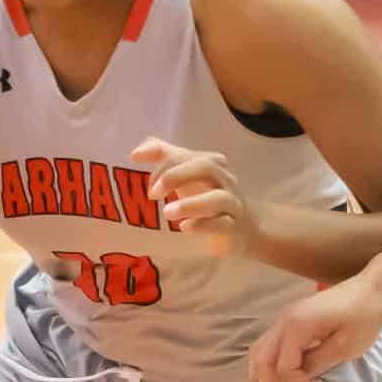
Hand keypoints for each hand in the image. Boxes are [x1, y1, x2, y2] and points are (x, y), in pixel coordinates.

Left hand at [134, 136, 256, 259]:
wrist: (245, 228)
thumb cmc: (208, 198)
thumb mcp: (187, 176)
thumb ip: (164, 158)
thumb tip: (136, 152)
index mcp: (211, 164)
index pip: (186, 155)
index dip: (163, 163)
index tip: (142, 176)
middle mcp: (225, 180)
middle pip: (207, 167)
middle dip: (177, 176)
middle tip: (152, 194)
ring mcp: (233, 204)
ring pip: (219, 198)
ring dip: (191, 204)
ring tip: (167, 213)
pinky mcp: (235, 227)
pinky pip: (224, 224)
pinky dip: (205, 225)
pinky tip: (186, 228)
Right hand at [250, 273, 381, 381]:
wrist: (371, 289)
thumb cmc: (363, 317)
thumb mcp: (344, 347)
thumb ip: (316, 363)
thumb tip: (297, 381)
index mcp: (296, 325)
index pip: (284, 366)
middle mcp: (283, 320)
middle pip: (261, 360)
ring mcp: (284, 319)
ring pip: (259, 352)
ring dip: (262, 377)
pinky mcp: (290, 320)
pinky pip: (269, 346)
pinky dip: (268, 365)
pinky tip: (278, 380)